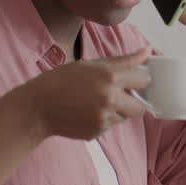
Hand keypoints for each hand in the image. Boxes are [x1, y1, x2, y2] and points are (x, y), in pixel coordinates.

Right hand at [15, 49, 151, 140]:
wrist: (37, 107)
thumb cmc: (61, 80)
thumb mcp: (90, 64)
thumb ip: (123, 60)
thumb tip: (147, 52)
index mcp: (110, 76)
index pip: (145, 79)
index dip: (140, 79)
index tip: (134, 79)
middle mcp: (110, 98)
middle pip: (141, 106)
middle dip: (133, 101)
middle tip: (117, 94)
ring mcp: (104, 118)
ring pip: (125, 117)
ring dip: (118, 110)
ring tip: (95, 102)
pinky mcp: (97, 132)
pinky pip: (110, 125)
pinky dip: (104, 119)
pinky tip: (87, 112)